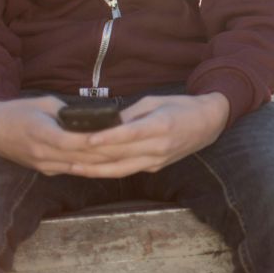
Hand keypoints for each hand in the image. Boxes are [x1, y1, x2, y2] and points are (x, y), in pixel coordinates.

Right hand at [0, 96, 117, 175]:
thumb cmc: (19, 110)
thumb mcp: (44, 103)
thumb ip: (67, 112)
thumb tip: (93, 116)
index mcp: (41, 134)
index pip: (72, 141)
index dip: (93, 142)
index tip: (115, 137)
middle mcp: (42, 154)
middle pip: (79, 158)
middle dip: (106, 155)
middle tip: (130, 149)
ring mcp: (43, 165)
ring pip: (78, 167)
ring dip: (101, 164)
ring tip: (125, 158)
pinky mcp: (44, 170)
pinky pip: (71, 170)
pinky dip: (89, 167)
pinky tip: (108, 164)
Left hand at [66, 93, 229, 178]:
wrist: (208, 124)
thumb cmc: (181, 106)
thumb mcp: (156, 101)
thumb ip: (130, 114)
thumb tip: (105, 122)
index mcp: (160, 126)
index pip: (129, 134)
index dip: (106, 137)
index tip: (84, 139)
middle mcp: (158, 147)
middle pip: (120, 154)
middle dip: (91, 155)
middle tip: (65, 152)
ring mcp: (157, 160)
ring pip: (120, 169)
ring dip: (94, 169)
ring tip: (71, 166)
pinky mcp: (155, 168)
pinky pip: (127, 171)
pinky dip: (107, 170)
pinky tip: (90, 169)